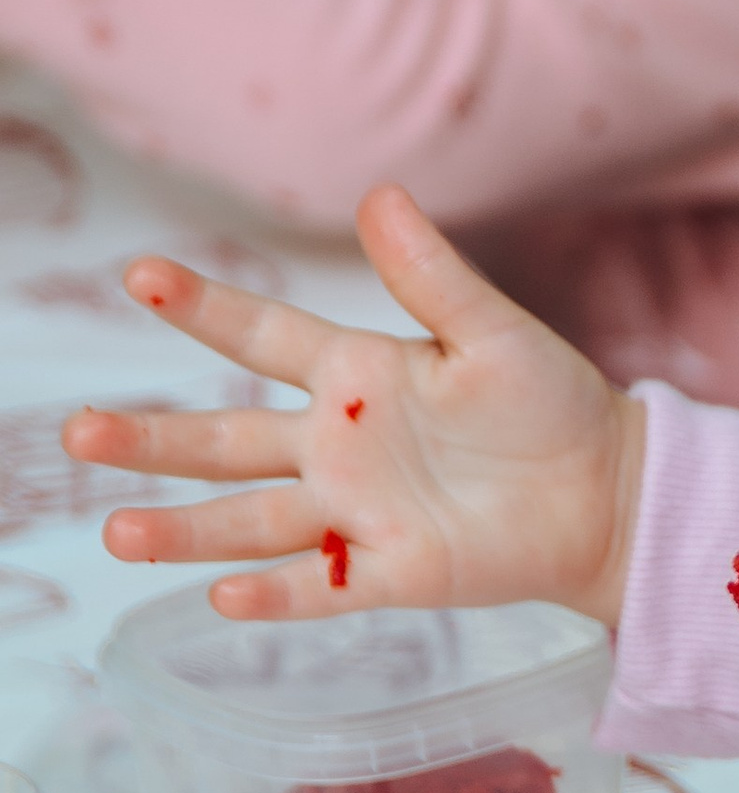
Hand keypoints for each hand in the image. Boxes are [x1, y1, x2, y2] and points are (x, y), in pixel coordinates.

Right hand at [60, 185, 647, 623]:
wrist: (606, 489)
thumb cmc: (548, 404)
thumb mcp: (492, 330)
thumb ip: (431, 275)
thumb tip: (379, 194)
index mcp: (355, 374)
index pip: (262, 335)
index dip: (203, 308)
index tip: (138, 275)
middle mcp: (337, 444)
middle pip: (227, 441)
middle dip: (153, 438)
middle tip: (77, 432)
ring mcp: (359, 511)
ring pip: (253, 520)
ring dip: (186, 529)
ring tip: (115, 530)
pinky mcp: (396, 569)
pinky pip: (326, 585)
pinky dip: (279, 593)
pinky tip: (222, 597)